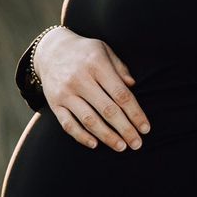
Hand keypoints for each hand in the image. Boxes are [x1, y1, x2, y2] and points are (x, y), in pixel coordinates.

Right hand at [34, 27, 149, 150]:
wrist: (50, 50)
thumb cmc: (86, 52)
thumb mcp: (105, 51)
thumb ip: (120, 68)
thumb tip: (133, 85)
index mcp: (97, 65)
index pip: (121, 95)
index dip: (135, 113)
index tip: (145, 128)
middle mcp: (80, 79)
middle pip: (107, 110)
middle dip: (125, 129)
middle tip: (137, 144)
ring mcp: (65, 92)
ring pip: (89, 120)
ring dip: (107, 137)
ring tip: (121, 147)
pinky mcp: (54, 103)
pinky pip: (68, 124)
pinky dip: (81, 136)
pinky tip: (95, 144)